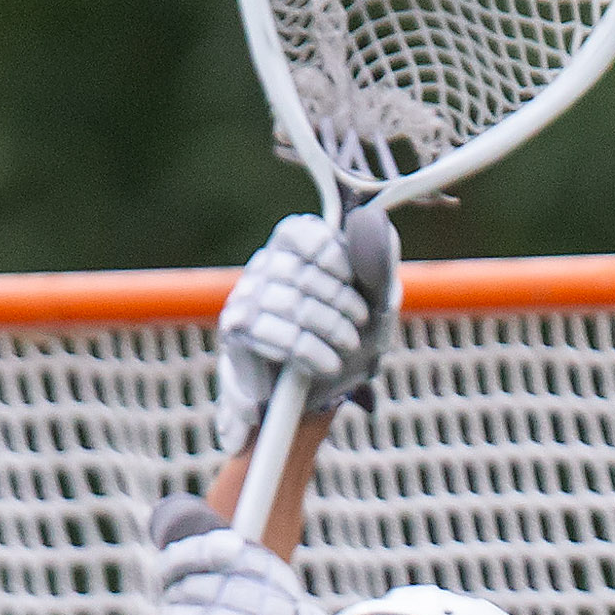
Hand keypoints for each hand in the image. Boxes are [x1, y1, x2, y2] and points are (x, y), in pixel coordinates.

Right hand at [214, 202, 400, 451]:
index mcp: (296, 251)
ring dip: (330, 328)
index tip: (350, 276)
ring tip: (347, 345)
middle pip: (300, 270)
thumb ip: (376, 265)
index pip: (299, 231)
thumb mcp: (376, 306)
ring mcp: (246, 296)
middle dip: (340, 300)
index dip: (328, 251)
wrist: (321, 395)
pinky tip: (327, 364)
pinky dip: (309, 351)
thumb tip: (370, 219)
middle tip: (360, 323)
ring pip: (290, 303)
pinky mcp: (237, 331)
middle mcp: (265, 267)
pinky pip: (272, 333)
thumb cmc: (348, 341)